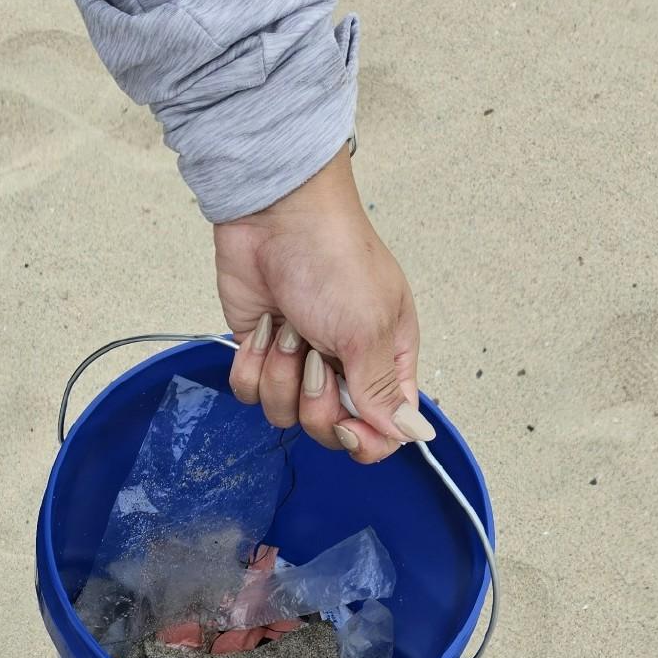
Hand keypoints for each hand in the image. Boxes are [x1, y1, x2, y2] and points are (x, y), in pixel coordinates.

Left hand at [216, 145, 429, 463]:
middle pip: (328, 431)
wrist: (276, 217)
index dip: (362, 441)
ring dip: (280, 373)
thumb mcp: (369, 330)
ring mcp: (300, 362)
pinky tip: (264, 327)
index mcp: (386, 363)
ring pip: (284, 415)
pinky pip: (249, 393)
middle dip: (314, 400)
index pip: (382, 432)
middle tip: (315, 356)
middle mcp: (346, 369)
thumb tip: (408, 434)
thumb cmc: (334, 259)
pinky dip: (251, 363)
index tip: (347, 425)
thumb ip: (381, 391)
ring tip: (290, 329)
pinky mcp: (260, 353)